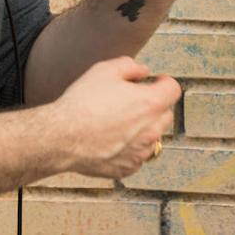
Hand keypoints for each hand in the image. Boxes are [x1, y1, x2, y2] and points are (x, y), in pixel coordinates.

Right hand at [49, 57, 179, 177]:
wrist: (61, 137)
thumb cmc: (81, 104)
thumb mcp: (105, 70)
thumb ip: (131, 66)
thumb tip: (143, 71)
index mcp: (150, 103)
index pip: (173, 89)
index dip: (164, 82)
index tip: (156, 82)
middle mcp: (151, 130)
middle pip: (166, 114)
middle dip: (154, 106)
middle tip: (133, 101)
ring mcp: (140, 152)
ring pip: (153, 138)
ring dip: (144, 129)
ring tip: (119, 122)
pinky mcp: (127, 168)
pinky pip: (137, 157)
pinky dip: (130, 149)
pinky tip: (112, 140)